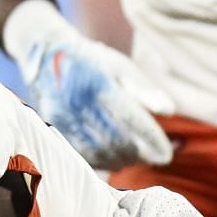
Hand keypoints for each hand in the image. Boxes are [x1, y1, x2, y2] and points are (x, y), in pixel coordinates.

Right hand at [4, 0, 174, 170]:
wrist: (47, 54)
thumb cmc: (94, 61)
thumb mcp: (121, 66)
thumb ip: (144, 89)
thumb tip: (170, 110)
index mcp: (99, 84)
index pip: (132, 119)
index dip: (151, 140)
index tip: (166, 153)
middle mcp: (79, 102)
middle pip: (116, 140)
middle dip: (140, 154)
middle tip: (155, 158)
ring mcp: (64, 117)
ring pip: (99, 151)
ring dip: (123, 160)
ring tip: (139, 158)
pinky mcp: (55, 128)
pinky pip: (83, 153)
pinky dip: (104, 161)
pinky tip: (117, 159)